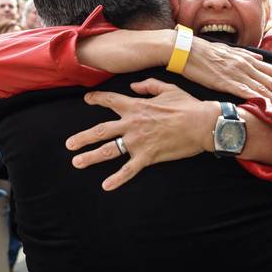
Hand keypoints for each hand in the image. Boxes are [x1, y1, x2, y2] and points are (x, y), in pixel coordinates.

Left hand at [65, 78, 219, 190]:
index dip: (96, 99)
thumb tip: (133, 87)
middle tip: (69, 144)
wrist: (202, 124)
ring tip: (77, 162)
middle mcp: (132, 123)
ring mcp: (138, 141)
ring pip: (108, 150)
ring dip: (90, 157)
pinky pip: (129, 169)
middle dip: (82, 137)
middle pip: (101, 130)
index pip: (110, 101)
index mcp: (136, 106)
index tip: (87, 100)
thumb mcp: (167, 88)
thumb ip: (147, 86)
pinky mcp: (148, 156)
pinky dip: (117, 179)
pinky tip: (106, 185)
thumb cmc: (187, 105)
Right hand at [181, 37, 271, 110]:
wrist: (186, 50)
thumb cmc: (204, 51)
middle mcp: (246, 65)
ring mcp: (238, 73)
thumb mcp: (228, 51)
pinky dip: (260, 100)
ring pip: (265, 88)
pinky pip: (248, 92)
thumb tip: (260, 58)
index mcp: (247, 58)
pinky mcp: (227, 82)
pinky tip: (269, 108)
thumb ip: (245, 55)